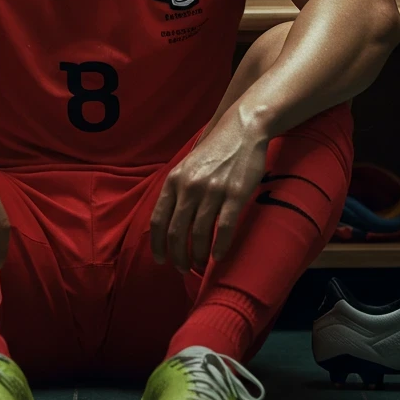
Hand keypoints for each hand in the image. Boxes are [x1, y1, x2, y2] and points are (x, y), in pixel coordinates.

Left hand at [150, 113, 268, 272]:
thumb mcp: (186, 167)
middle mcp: (189, 187)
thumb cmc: (214, 152)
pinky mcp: (235, 194)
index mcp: (174, 180)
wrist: (242, 130)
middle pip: (177, 232)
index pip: (158, 220)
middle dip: (177, 256)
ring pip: (199, 233)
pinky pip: (224, 228)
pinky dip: (219, 247)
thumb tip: (167, 222)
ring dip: (198, 255)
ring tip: (199, 265)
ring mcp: (212, 191)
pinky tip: (218, 257)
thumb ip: (176, 191)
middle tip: (182, 269)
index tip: (161, 260)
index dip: (158, 244)